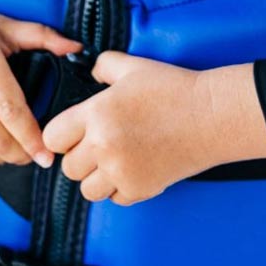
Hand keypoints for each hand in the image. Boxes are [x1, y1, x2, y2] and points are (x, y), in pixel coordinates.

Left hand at [40, 52, 265, 204]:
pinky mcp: (141, 189)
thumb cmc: (176, 90)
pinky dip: (120, 188)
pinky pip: (115, 199)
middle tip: (98, 146)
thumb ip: (104, 65)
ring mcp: (122, 171)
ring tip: (113, 161)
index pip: (53, 137)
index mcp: (96, 113)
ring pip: (87, 189)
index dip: (62, 136)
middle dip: (80, 157)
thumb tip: (91, 70)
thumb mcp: (134, 67)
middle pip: (68, 168)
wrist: (213, 116)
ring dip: (96, 178)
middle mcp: (104, 145)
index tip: (73, 134)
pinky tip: (134, 169)